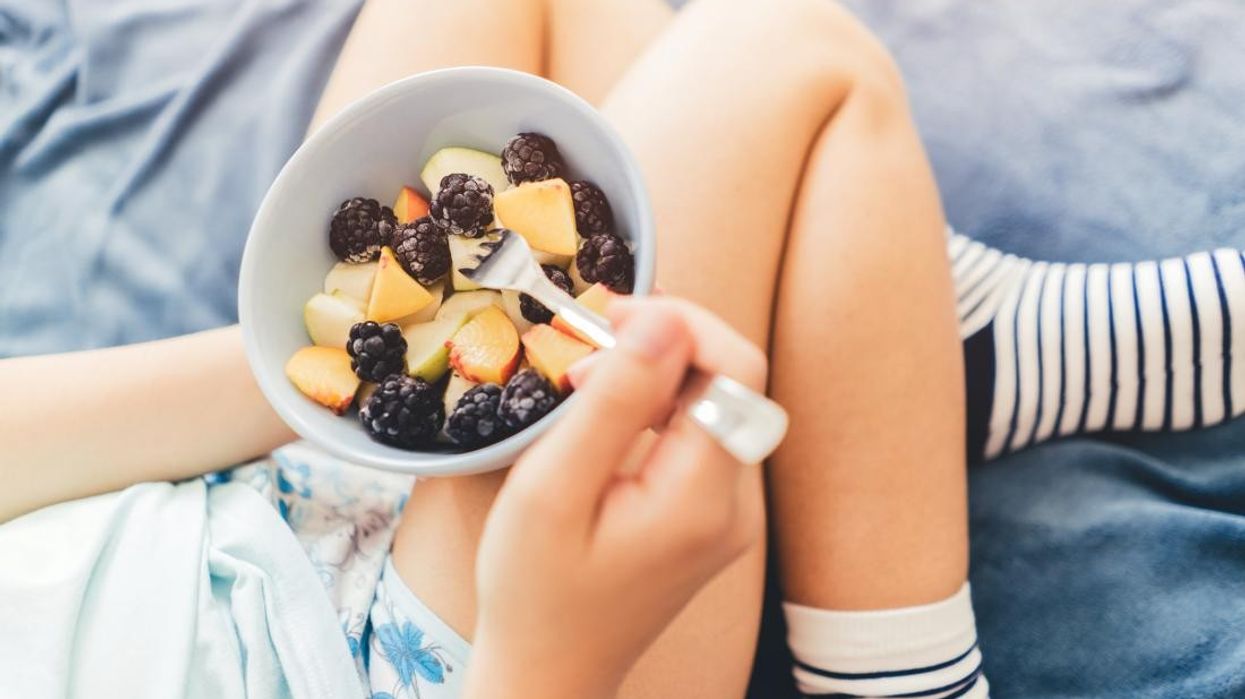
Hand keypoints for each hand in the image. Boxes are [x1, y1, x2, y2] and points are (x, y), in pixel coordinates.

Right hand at [463, 297, 767, 698]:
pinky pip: (701, 432)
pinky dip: (658, 405)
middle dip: (663, 344)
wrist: (548, 672)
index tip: (612, 318)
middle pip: (730, 380)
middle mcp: (735, 505)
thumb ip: (613, 403)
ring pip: (715, 401)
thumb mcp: (552, 490)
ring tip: (586, 384)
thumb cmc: (535, 591)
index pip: (736, 369)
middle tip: (586, 348)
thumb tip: (663, 322)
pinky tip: (609, 415)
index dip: (682, 322)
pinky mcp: (710, 516)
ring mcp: (727, 513)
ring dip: (657, 372)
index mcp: (702, 498)